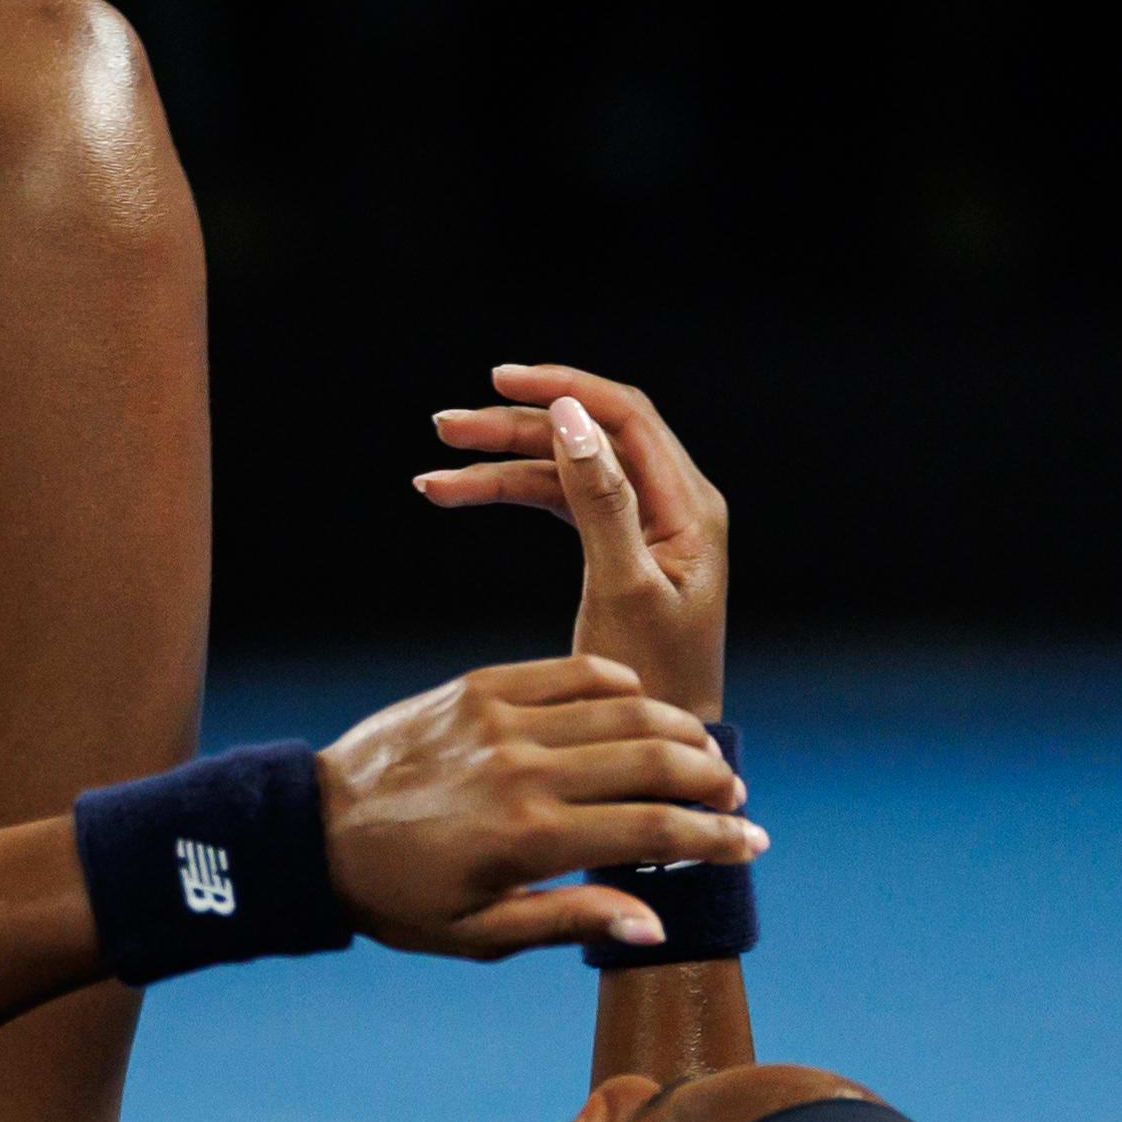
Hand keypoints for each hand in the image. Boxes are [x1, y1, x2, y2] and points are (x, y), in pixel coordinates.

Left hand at [316, 656, 763, 960]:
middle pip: (653, 760)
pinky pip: (570, 674)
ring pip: (623, 708)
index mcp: (529, 839)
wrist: (313, 832)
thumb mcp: (480, 934)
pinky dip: (618, 685)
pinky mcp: (479, 686)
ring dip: (676, 730)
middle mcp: (524, 770)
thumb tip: (657, 925)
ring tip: (700, 755)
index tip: (752, 843)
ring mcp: (501, 719)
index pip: (653, 829)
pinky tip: (640, 705)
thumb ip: (572, 921)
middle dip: (710, 780)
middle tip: (733, 799)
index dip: (715, 838)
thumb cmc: (399, 897)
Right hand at [415, 365, 729, 716]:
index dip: (564, 389)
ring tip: (432, 477)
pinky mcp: (613, 548)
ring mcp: (640, 525)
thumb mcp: (623, 590)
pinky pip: (557, 503)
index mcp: (688, 507)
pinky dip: (508, 496)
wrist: (664, 739)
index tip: (500, 382)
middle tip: (445, 427)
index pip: (626, 417)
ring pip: (562, 470)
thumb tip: (571, 419)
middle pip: (585, 437)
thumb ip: (601, 503)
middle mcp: (670, 505)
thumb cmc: (654, 679)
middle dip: (515, 427)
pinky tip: (455, 495)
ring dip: (499, 466)